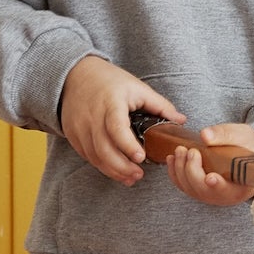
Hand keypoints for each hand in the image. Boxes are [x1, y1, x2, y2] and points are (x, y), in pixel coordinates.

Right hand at [57, 56, 182, 185]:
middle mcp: (92, 116)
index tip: (141, 157)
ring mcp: (79, 127)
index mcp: (110, 102)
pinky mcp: (73, 135)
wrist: (76, 75)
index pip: (116, 127)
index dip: (127, 145)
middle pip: (104, 148)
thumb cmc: (109, 80)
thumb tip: (181, 121)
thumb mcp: (137, 87)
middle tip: (139, 175)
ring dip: (113, 170)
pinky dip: (102, 166)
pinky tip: (116, 171)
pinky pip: (87, 156)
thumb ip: (159, 105)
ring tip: (131, 178)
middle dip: (122, 166)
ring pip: (95, 156)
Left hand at [166, 123, 253, 206]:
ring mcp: (209, 194)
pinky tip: (172, 158)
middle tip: (191, 151)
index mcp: (241, 186)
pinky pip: (183, 186)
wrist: (248, 152)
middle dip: (192, 170)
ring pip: (190, 188)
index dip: (218, 185)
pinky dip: (174, 173)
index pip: (228, 191)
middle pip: (203, 190)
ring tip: (180, 150)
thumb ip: (226, 135)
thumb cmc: (249, 147)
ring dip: (181, 169)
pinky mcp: (198, 189)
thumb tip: (205, 135)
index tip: (211, 177)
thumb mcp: (243, 136)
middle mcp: (224, 195)